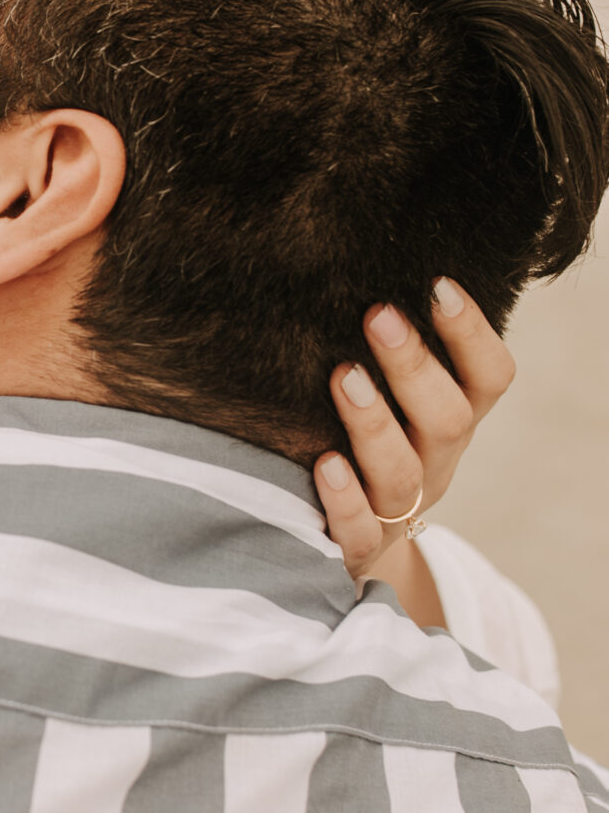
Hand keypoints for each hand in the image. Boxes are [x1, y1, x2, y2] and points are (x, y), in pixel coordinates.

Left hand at [312, 278, 513, 580]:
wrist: (343, 544)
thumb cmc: (359, 446)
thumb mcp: (389, 401)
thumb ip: (385, 351)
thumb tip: (346, 263)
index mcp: (451, 423)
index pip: (489, 377)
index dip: (472, 334)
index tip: (438, 285)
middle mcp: (435, 464)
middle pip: (447, 419)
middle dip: (416, 366)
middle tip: (378, 316)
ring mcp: (399, 511)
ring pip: (403, 473)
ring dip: (375, 422)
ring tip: (343, 377)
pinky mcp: (358, 549)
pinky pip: (359, 530)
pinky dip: (344, 499)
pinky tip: (323, 464)